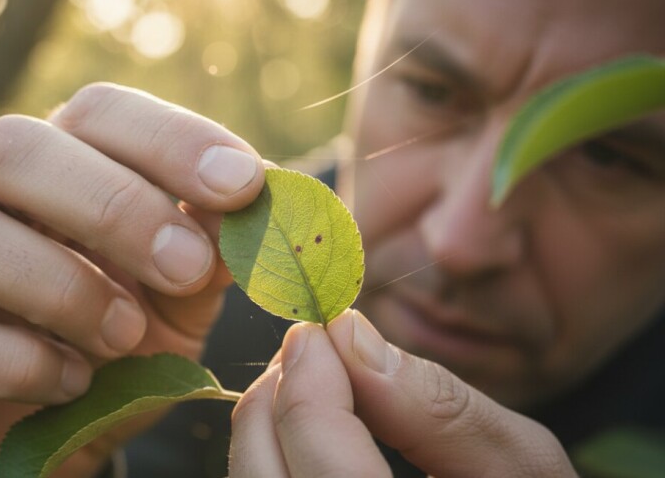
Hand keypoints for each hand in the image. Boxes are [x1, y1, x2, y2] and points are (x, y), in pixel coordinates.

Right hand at [0, 84, 264, 477]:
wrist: (56, 424)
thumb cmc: (123, 337)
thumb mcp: (182, 294)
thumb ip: (212, 250)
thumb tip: (260, 208)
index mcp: (58, 164)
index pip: (99, 112)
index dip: (171, 139)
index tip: (244, 186)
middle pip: (14, 149)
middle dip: (114, 206)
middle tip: (186, 268)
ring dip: (62, 286)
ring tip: (126, 335)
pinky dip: (17, 362)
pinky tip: (73, 382)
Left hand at [230, 310, 577, 476]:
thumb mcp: (525, 467)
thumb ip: (441, 407)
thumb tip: (353, 338)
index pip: (327, 471)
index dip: (312, 383)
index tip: (326, 328)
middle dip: (277, 398)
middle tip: (310, 349)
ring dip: (267, 429)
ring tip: (309, 386)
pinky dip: (274, 463)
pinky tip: (308, 439)